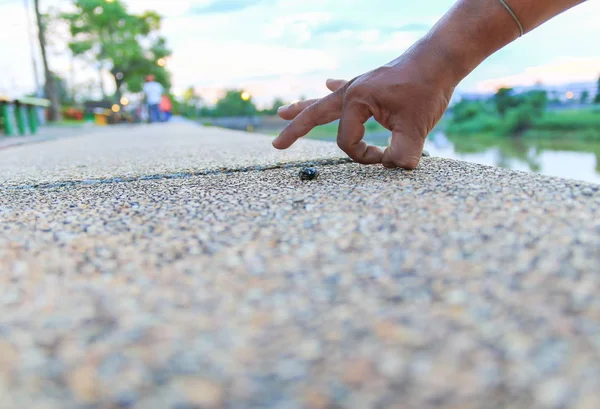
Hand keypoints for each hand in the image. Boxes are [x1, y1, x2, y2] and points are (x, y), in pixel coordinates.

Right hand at [272, 40, 456, 168]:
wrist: (440, 61)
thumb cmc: (426, 89)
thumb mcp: (416, 127)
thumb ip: (403, 154)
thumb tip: (393, 169)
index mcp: (355, 101)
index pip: (346, 142)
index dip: (364, 157)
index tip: (385, 158)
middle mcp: (351, 92)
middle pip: (315, 115)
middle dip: (295, 131)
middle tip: (277, 145)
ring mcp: (359, 87)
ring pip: (324, 102)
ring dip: (304, 108)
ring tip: (282, 113)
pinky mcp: (370, 86)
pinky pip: (345, 89)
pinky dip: (334, 89)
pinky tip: (328, 83)